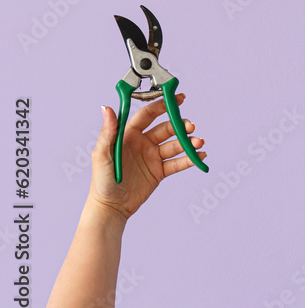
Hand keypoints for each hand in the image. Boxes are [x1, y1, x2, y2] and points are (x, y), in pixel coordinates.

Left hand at [88, 95, 206, 224]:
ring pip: (175, 145)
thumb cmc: (101, 181)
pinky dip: (190, 159)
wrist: (110, 208)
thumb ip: (108, 132)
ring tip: (200, 143)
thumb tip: (107, 108)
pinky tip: (200, 156)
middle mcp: (143, 143)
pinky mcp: (160, 172)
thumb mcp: (102, 154)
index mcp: (129, 135)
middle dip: (181, 126)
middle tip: (191, 126)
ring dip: (189, 142)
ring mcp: (153, 157)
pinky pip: (177, 163)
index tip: (177, 99)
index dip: (162, 105)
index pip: (148, 115)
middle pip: (166, 129)